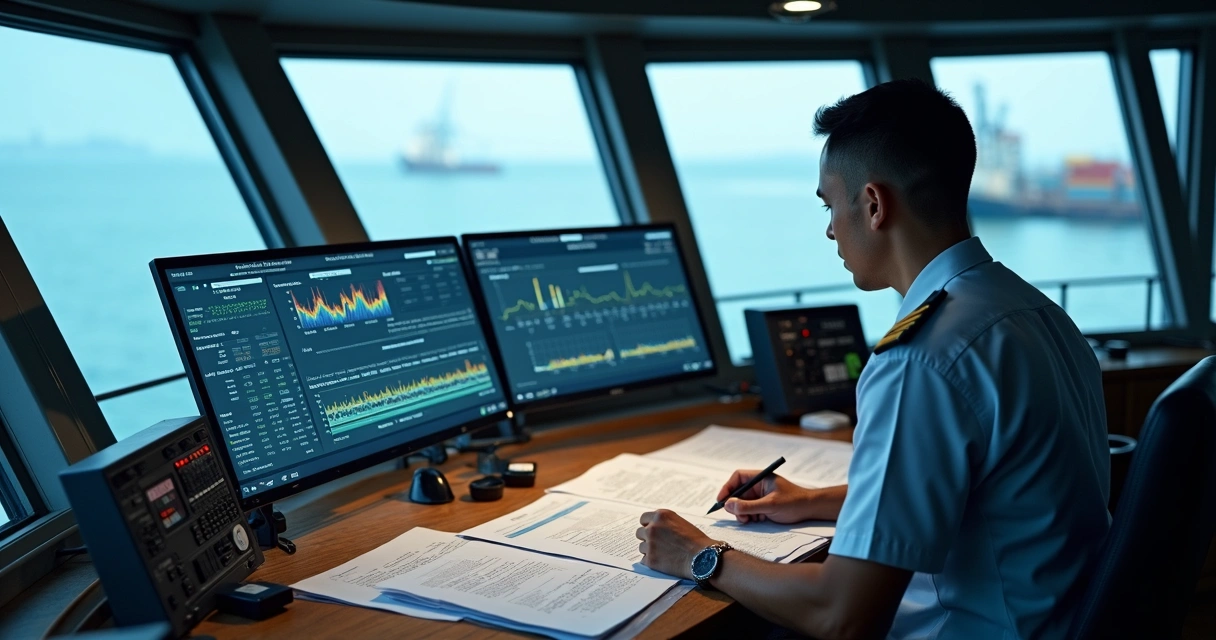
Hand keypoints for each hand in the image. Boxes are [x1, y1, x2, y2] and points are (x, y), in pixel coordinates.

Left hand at [636, 509, 715, 578]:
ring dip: (650, 550)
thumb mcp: (680, 522)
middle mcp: (652, 528)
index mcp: (660, 516)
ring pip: (641, 547)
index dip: (649, 526)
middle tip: (658, 544)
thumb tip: (654, 527)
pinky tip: (663, 561)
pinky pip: (643, 560)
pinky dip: (651, 561)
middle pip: (639, 532)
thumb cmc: (696, 540)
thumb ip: (665, 523)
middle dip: (647, 538)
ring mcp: (650, 544)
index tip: (653, 531)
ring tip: (664, 554)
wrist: (703, 557)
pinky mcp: (650, 560)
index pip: (643, 519)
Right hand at [717, 470, 836, 523]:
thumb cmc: (794, 502)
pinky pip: (750, 510)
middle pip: (738, 493)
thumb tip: (728, 505)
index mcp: (760, 478)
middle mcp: (759, 485)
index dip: (727, 487)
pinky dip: (750, 516)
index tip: (721, 500)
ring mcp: (761, 496)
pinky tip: (758, 520)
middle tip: (738, 516)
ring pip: (743, 504)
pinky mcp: (764, 506)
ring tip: (751, 519)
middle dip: (736, 505)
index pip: (738, 477)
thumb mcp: (769, 505)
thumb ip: (748, 506)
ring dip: (743, 513)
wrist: (811, 510)